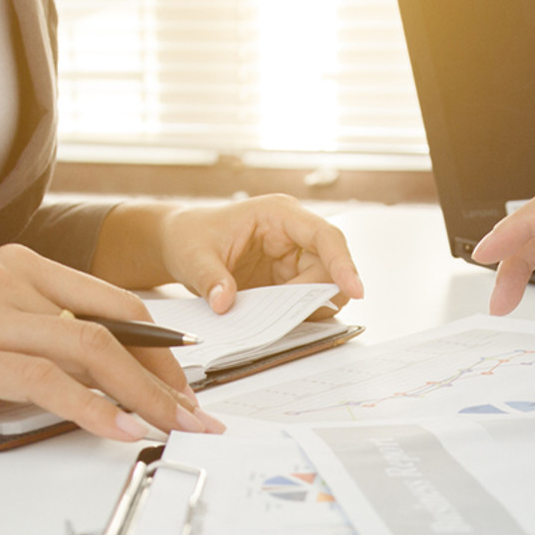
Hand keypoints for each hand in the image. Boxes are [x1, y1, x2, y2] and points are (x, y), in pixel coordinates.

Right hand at [0, 245, 220, 441]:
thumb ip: (40, 341)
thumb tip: (111, 379)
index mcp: (16, 266)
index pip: (113, 302)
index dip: (161, 347)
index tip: (188, 385)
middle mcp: (4, 278)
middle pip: (113, 326)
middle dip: (166, 377)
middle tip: (195, 415)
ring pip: (89, 349)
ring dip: (143, 395)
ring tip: (172, 428)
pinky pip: (47, 380)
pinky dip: (93, 409)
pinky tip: (118, 430)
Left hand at [156, 195, 364, 314]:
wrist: (180, 242)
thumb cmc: (190, 236)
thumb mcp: (193, 257)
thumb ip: (210, 279)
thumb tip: (225, 303)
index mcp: (278, 214)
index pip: (324, 236)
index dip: (343, 263)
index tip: (354, 290)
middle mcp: (293, 234)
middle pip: (330, 266)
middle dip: (319, 293)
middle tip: (289, 315)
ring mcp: (293, 257)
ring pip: (323, 285)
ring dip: (309, 305)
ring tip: (277, 317)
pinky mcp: (287, 279)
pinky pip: (306, 298)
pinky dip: (298, 313)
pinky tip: (278, 320)